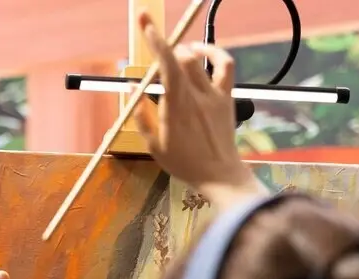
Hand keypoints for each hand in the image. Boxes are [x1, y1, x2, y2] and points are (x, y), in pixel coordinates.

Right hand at [133, 11, 264, 206]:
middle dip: (166, 50)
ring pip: (198, 60)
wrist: (219, 174)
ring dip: (185, 51)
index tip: (146, 23)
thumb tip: (131, 89)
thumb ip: (141, 116)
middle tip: (157, 58)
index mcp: (176, 107)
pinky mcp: (227, 97)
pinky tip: (203, 52)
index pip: (166, 64)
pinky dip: (215, 53)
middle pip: (181, 58)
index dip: (156, 40)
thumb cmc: (184, 163)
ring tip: (176, 55)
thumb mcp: (153, 145)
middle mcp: (196, 96)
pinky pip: (225, 66)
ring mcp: (214, 95)